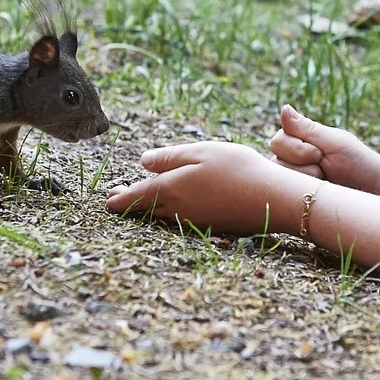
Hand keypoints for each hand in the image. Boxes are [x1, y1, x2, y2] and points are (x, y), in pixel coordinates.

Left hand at [104, 141, 300, 237]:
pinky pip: (180, 219)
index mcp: (170, 189)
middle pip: (146, 209)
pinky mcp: (209, 227)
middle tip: (115, 200)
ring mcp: (193, 221)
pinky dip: (170, 212)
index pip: (135, 197)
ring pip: (162, 215)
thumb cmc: (239, 169)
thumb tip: (143, 162)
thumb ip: (169, 158)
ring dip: (149, 208)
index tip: (107, 200)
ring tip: (140, 201)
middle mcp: (177, 210)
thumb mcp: (202, 152)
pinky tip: (175, 205)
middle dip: (130, 203)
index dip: (119, 199)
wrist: (273, 200)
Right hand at [268, 104, 379, 194]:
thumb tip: (283, 107)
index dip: (298, 149)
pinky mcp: (296, 194)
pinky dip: (303, 191)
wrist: (371, 189)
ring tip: (324, 179)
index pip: (278, 139)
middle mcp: (291, 156)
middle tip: (324, 166)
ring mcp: (293, 176)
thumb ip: (305, 128)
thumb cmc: (355, 161)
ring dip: (304, 178)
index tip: (321, 153)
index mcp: (299, 138)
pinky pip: (285, 193)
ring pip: (280, 176)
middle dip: (301, 163)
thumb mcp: (332, 141)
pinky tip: (318, 190)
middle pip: (275, 158)